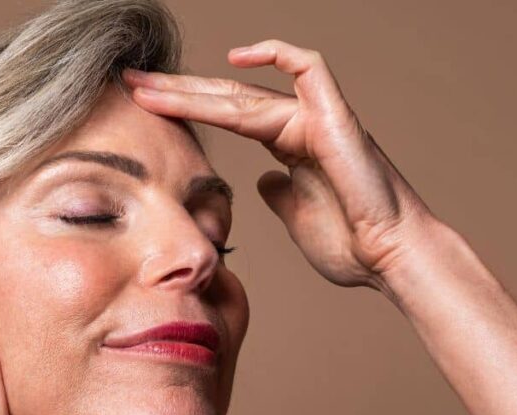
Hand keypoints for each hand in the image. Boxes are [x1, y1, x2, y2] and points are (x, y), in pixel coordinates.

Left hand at [122, 39, 443, 293]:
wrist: (387, 258)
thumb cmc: (350, 245)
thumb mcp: (295, 218)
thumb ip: (278, 195)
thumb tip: (260, 183)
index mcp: (287, 146)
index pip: (225, 117)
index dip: (184, 109)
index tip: (142, 108)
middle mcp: (298, 124)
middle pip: (225, 98)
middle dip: (175, 91)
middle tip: (129, 83)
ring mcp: (316, 117)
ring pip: (246, 90)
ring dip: (192, 88)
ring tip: (147, 86)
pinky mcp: (336, 117)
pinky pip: (308, 67)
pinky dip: (276, 54)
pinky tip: (236, 58)